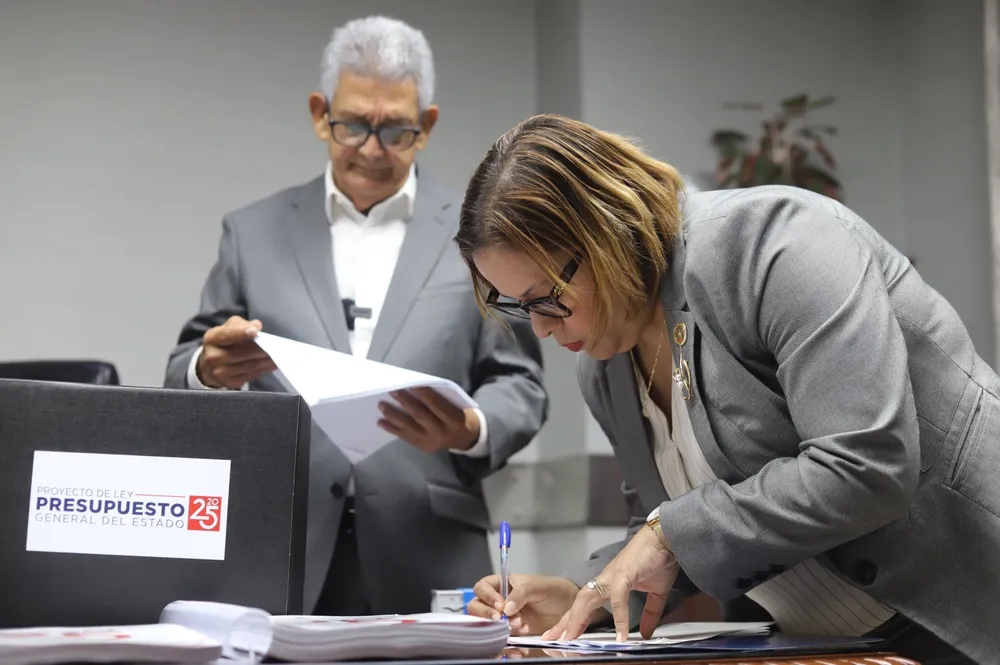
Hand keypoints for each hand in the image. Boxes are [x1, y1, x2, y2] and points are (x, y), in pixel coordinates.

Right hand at [196, 316, 276, 388]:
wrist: (211, 364)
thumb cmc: (225, 342)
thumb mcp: (229, 327)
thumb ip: (242, 324)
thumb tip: (257, 325)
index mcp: (212, 338)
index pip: (227, 335)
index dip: (241, 333)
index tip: (255, 331)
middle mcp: (212, 356)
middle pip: (242, 352)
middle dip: (261, 349)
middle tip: (277, 346)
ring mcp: (219, 372)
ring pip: (249, 366)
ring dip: (266, 361)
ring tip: (278, 355)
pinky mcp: (229, 383)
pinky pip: (251, 375)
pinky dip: (263, 369)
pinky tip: (272, 364)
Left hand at [376, 387, 479, 451]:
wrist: (466, 438)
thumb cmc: (460, 414)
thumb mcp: (457, 405)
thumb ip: (439, 399)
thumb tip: (415, 388)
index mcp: (454, 420)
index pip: (435, 404)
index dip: (423, 393)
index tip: (410, 383)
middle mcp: (441, 432)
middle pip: (420, 415)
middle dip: (404, 402)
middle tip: (392, 390)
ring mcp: (431, 442)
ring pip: (409, 427)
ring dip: (393, 415)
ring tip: (382, 405)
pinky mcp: (423, 447)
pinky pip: (405, 437)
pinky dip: (392, 429)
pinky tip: (381, 422)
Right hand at [466, 574, 601, 635]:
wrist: (569, 607)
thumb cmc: (553, 590)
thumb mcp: (538, 586)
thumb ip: (521, 593)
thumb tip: (506, 608)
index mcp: (502, 583)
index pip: (483, 587)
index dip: (487, 595)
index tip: (500, 604)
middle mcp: (499, 599)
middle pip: (477, 605)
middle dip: (485, 612)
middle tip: (500, 618)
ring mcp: (505, 616)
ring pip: (485, 621)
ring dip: (495, 625)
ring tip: (515, 624)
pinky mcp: (512, 630)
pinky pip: (500, 635)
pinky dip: (504, 636)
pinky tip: (519, 634)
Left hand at [543, 525, 678, 642]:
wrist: (665, 537)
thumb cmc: (658, 559)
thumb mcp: (655, 593)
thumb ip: (649, 613)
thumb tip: (646, 633)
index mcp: (610, 583)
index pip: (587, 605)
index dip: (575, 620)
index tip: (564, 635)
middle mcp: (606, 579)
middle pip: (580, 603)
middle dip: (565, 621)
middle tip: (552, 638)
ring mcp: (612, 576)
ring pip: (588, 599)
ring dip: (577, 618)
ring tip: (570, 637)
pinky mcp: (623, 575)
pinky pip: (618, 599)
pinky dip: (619, 618)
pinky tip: (621, 635)